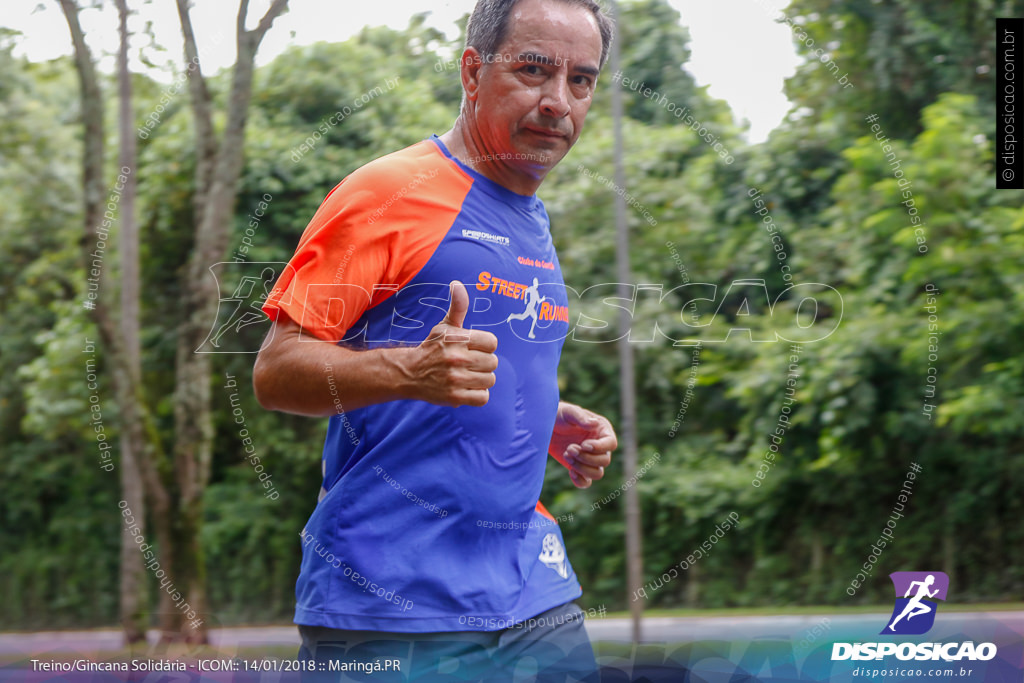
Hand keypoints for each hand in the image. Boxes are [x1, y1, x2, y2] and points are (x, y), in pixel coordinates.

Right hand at [405, 281, 497, 406]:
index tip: (474, 348)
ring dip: (481, 379)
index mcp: (457, 339)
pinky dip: (478, 394)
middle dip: (484, 363)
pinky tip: (467, 388)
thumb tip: (457, 284)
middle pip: (493, 362)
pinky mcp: (454, 397)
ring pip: (490, 380)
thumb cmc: (432, 348)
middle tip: (469, 363)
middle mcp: (456, 358)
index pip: (492, 342)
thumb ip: (457, 306)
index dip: (485, 346)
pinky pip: (483, 397)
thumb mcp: (444, 326)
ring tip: (467, 376)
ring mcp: (455, 379)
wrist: (409, 373)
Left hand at [549, 402, 616, 487]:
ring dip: (582, 468)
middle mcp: (600, 446)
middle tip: (569, 448)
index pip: (611, 444)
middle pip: (605, 461)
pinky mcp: (579, 468)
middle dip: (586, 457)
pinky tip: (570, 471)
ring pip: (598, 473)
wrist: (544, 427)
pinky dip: (580, 480)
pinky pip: (587, 482)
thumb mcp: (569, 412)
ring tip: (567, 454)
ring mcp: (590, 459)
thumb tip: (594, 423)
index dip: (600, 447)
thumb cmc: (559, 415)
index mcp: (602, 431)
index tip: (584, 444)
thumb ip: (581, 417)